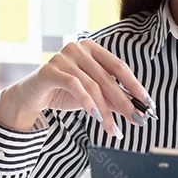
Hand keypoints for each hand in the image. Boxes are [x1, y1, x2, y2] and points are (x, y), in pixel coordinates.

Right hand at [0, 40, 152, 136]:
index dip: (134, 85)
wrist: (31, 96)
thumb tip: (135, 109)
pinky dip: (88, 102)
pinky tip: (96, 117)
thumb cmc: (63, 92)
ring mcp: (63, 57)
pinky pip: (75, 86)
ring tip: (113, 129)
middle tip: (137, 120)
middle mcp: (78, 48)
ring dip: (105, 110)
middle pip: (108, 78)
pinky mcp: (50, 70)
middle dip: (124, 102)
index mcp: (91, 49)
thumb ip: (110, 98)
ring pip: (93, 85)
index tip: (147, 103)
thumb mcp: (91, 95)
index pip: (118, 67)